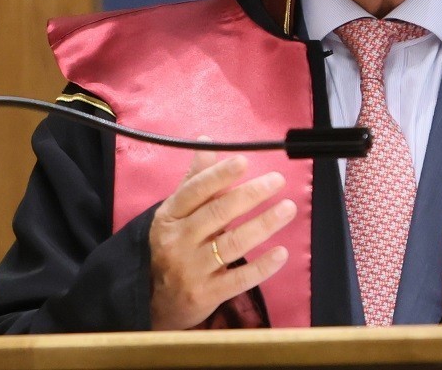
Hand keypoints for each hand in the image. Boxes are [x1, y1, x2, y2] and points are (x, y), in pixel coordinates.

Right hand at [148, 148, 297, 329]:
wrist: (154, 300)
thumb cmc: (172, 246)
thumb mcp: (175, 212)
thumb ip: (195, 180)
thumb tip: (207, 142)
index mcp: (170, 216)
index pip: (195, 191)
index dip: (219, 175)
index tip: (244, 161)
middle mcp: (178, 241)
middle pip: (217, 213)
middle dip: (250, 195)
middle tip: (277, 180)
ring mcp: (192, 269)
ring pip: (232, 243)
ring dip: (264, 224)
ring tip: (288, 208)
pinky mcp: (206, 294)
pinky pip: (239, 279)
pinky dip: (262, 266)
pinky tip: (281, 253)